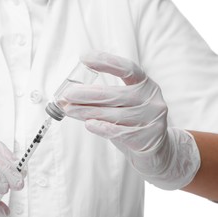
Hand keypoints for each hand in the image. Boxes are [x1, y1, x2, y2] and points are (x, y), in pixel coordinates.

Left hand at [62, 52, 199, 188]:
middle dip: (87, 94)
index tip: (85, 58)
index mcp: (145, 84)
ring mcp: (152, 118)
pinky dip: (102, 127)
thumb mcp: (122, 106)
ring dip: (87, 112)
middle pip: (115, 94)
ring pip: (114, 114)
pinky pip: (120, 132)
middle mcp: (151, 99)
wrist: (155, 152)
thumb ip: (103, 99)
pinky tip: (88, 124)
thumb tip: (70, 96)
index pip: (127, 68)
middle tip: (67, 94)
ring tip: (69, 110)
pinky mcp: (148, 138)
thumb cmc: (131, 124)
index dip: (106, 61)